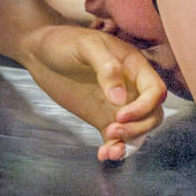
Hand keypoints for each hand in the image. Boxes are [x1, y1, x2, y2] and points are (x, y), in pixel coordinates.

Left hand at [19, 23, 167, 161]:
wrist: (40, 52)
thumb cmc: (65, 41)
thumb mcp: (86, 46)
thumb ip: (106, 68)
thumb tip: (120, 99)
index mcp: (133, 65)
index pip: (155, 90)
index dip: (144, 106)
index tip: (120, 113)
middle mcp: (130, 86)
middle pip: (152, 114)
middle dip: (138, 128)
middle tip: (113, 129)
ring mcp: (117, 104)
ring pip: (138, 129)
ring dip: (129, 143)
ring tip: (109, 150)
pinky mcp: (102, 117)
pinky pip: (116, 138)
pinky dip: (114, 149)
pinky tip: (103, 154)